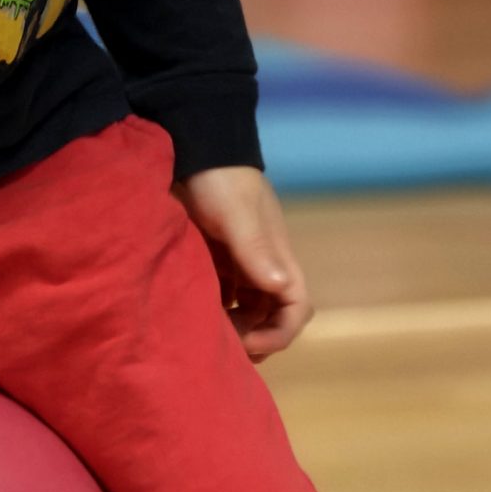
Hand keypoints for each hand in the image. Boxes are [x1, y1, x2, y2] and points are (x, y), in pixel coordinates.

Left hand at [174, 164, 313, 359]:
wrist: (196, 144)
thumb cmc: (220, 179)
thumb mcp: (237, 214)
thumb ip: (255, 249)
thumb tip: (279, 288)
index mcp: (276, 256)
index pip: (296, 306)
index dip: (279, 332)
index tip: (247, 342)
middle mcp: (262, 261)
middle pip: (271, 313)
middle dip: (254, 335)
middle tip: (222, 347)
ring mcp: (239, 257)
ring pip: (247, 305)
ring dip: (234, 324)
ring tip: (207, 334)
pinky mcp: (216, 252)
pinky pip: (223, 291)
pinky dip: (215, 306)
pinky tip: (194, 311)